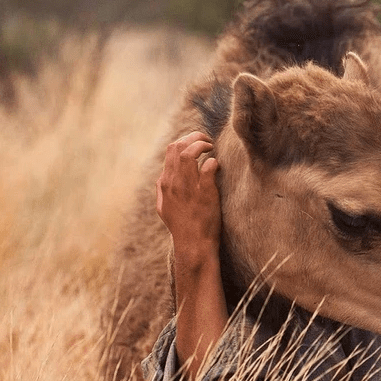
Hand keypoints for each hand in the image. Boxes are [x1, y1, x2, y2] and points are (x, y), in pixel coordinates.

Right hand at [156, 132, 220, 262]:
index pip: (171, 150)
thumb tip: (163, 178)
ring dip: (202, 145)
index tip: (197, 142)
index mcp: (165, 183)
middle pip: (178, 147)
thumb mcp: (164, 207)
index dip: (185, 141)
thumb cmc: (181, 226)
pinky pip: (208, 168)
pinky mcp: (204, 193)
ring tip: (212, 147)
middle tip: (207, 140)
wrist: (193, 244)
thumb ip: (163, 191)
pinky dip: (213, 162)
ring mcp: (188, 187)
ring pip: (189, 153)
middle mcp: (174, 182)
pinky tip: (217, 164)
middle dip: (194, 137)